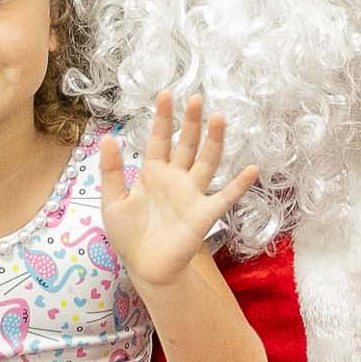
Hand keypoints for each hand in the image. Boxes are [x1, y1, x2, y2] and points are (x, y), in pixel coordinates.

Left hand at [98, 92, 258, 285]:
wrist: (145, 267)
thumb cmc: (129, 235)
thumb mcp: (112, 201)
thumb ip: (111, 171)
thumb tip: (108, 137)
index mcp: (153, 173)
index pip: (159, 139)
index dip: (162, 118)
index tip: (165, 94)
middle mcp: (176, 178)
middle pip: (186, 144)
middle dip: (190, 122)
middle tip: (196, 98)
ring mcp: (192, 194)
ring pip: (206, 161)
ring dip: (213, 141)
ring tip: (218, 118)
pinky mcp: (204, 214)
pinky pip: (225, 197)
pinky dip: (239, 185)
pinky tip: (252, 170)